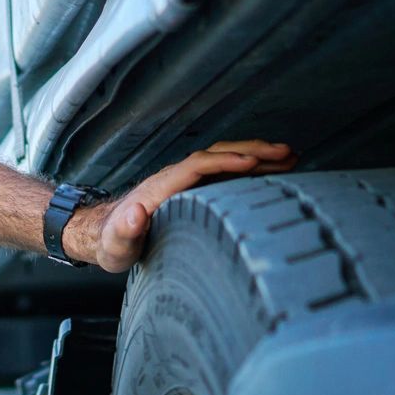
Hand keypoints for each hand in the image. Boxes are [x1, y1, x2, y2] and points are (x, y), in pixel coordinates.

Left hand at [70, 140, 296, 273]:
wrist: (103, 234)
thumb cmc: (112, 243)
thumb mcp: (115, 243)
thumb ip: (125, 231)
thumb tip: (136, 213)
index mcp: (160, 189)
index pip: (197, 167)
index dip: (224, 162)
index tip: (251, 161)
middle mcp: (175, 179)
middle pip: (216, 156)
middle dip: (252, 151)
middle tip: (286, 152)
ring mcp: (185, 183)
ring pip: (224, 161)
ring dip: (256, 156)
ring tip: (290, 157)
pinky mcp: (192, 191)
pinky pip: (224, 173)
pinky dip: (249, 169)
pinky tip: (271, 174)